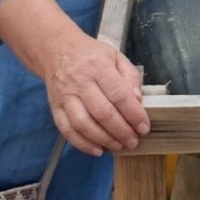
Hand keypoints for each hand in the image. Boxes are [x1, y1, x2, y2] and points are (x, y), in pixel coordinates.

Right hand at [43, 34, 149, 155]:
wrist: (57, 50)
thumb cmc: (91, 55)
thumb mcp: (116, 56)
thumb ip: (130, 76)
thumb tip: (138, 100)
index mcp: (98, 66)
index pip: (119, 94)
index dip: (133, 114)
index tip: (144, 127)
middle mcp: (80, 81)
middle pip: (102, 112)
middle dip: (121, 131)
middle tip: (133, 141)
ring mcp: (65, 96)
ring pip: (83, 123)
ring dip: (103, 139)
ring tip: (118, 146)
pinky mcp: (55, 107)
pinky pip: (67, 130)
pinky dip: (82, 144)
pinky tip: (97, 150)